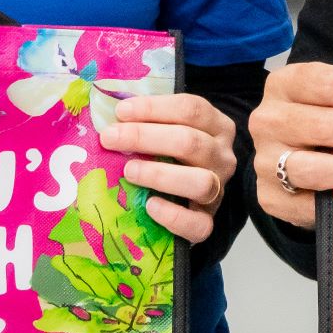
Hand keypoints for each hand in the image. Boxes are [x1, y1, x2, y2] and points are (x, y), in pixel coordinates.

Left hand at [99, 93, 236, 244]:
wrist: (183, 199)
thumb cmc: (169, 154)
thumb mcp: (166, 129)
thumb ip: (146, 120)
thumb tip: (111, 113)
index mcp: (217, 126)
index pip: (192, 109)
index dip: (155, 108)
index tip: (121, 111)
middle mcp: (222, 157)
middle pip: (191, 142)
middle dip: (145, 137)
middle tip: (110, 138)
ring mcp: (218, 190)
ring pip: (200, 182)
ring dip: (160, 174)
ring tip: (129, 171)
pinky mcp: (208, 221)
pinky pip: (199, 224)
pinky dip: (173, 216)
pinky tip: (150, 206)